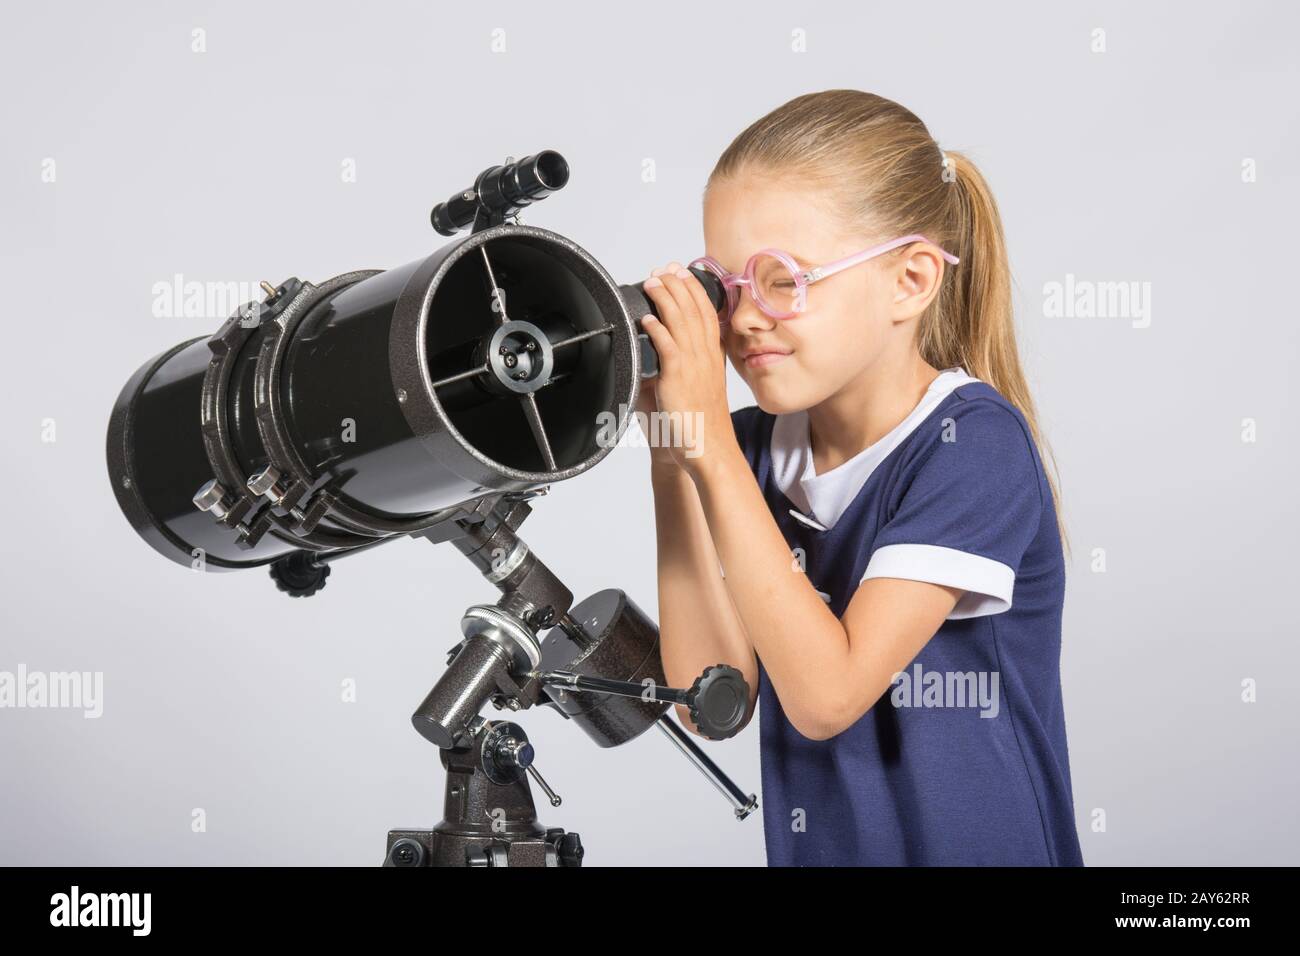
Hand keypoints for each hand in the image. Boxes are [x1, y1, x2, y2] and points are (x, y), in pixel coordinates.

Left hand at [638, 261, 735, 478]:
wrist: (708, 450)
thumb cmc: (700, 425)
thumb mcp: (698, 388)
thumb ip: (684, 369)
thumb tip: (664, 355)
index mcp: (713, 357)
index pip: (707, 314)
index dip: (695, 291)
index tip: (683, 273)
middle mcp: (706, 357)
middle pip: (694, 310)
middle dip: (678, 286)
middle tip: (664, 269)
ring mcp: (694, 366)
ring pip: (681, 322)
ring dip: (665, 299)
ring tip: (652, 282)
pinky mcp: (679, 378)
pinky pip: (668, 347)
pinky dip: (658, 329)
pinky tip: (648, 318)